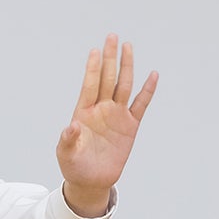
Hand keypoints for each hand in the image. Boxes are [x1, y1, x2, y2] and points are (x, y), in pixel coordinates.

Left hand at [57, 34, 158, 215]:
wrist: (91, 181)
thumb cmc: (75, 166)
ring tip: (128, 47)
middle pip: (108, 78)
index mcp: (84, 112)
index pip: (90, 85)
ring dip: (126, 67)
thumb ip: (68, 139)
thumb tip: (73, 125)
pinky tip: (152, 75)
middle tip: (112, 37)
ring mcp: (116, 115)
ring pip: (123, 86)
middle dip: (110, 58)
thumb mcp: (66, 154)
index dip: (92, 68)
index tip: (95, 51)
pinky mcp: (130, 126)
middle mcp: (101, 109)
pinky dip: (147, 91)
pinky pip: (140, 105)